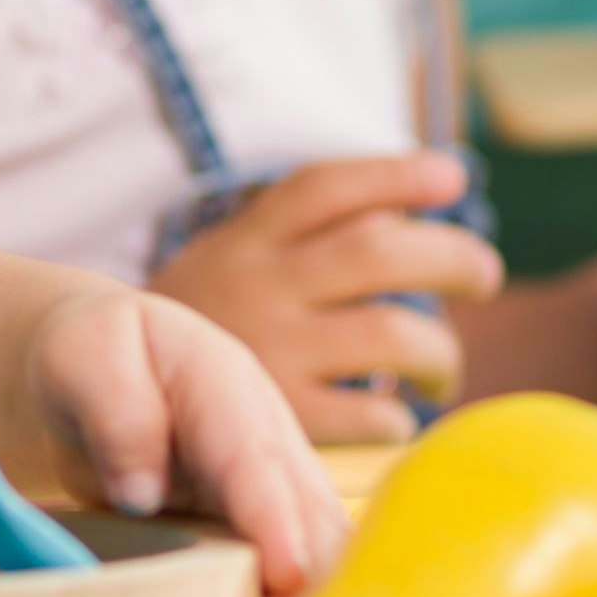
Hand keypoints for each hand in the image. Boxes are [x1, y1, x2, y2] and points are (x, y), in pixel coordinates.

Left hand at [27, 287, 348, 596]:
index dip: (273, 516)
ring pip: (313, 547)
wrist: (106, 368)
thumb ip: (116, 409)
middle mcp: (266, 437)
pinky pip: (295, 568)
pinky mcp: (265, 524)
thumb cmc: (96, 357)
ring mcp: (274, 483)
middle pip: (305, 512)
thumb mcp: (86, 357)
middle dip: (309, 582)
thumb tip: (141, 490)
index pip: (253, 456)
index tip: (286, 573)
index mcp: (224, 384)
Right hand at [143, 153, 506, 443]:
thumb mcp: (235, 258)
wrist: (113, 398)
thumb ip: (309, 234)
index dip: (397, 175)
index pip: (328, 188)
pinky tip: (396, 418)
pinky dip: (399, 416)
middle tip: (483, 277)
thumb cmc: (207, 323)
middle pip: (379, 253)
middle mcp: (262, 287)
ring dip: (441, 351)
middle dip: (452, 259)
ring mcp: (272, 353)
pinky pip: (370, 414)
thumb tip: (411, 214)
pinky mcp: (280, 422)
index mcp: (249, 240)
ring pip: (392, 333)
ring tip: (441, 368)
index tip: (455, 178)